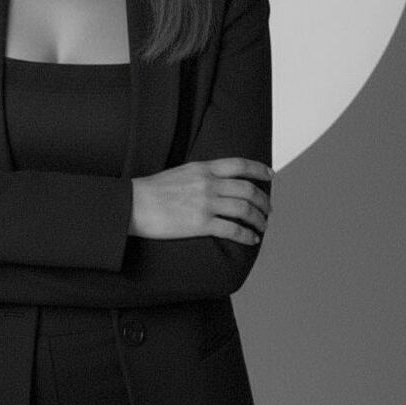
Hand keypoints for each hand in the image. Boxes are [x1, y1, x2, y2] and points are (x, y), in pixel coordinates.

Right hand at [129, 158, 272, 244]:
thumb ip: (201, 175)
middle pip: (248, 190)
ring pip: (246, 210)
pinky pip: (233, 229)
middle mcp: (209, 183)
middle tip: (268, 211)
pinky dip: (247, 235)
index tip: (271, 175)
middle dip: (264, 202)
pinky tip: (251, 239)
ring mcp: (206, 203)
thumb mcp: (181, 172)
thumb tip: (217, 182)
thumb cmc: (152, 191)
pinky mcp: (201, 224)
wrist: (133, 204)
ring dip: (259, 220)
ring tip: (262, 227)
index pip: (240, 165)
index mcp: (203, 168)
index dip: (260, 169)